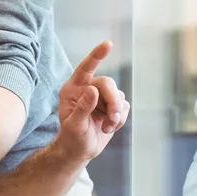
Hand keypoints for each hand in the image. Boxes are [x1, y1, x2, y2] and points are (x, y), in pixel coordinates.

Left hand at [55, 41, 128, 161]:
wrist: (79, 150)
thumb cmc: (71, 138)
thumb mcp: (74, 125)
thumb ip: (83, 107)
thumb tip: (93, 89)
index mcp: (73, 89)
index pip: (85, 68)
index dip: (96, 56)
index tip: (108, 44)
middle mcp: (87, 89)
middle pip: (108, 84)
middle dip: (113, 102)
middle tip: (112, 120)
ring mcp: (101, 97)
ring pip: (119, 95)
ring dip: (116, 114)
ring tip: (106, 128)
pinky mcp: (112, 106)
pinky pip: (125, 106)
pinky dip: (120, 119)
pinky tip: (109, 128)